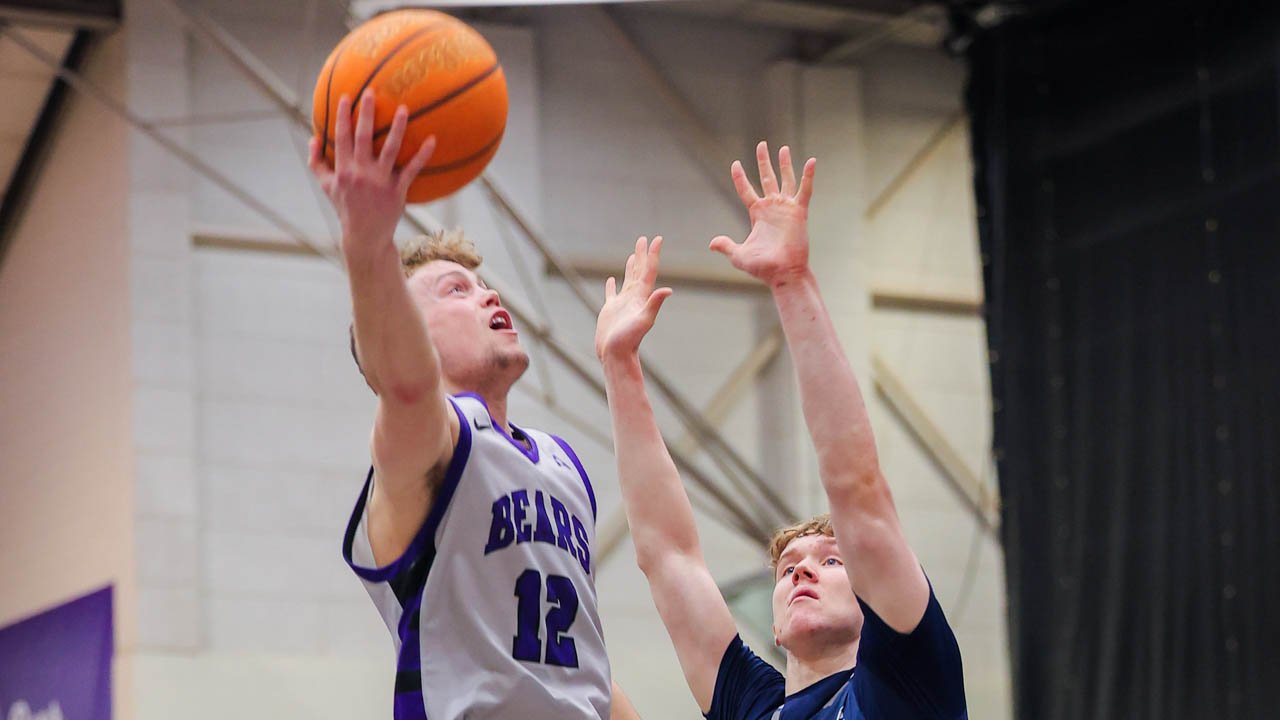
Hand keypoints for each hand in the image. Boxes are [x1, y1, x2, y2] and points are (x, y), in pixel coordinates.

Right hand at [308, 92, 434, 257]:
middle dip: (367, 113)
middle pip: (364, 137)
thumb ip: (317, 163)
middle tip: (373, 92)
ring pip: (390, 149)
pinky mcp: (397, 190)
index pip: (341, 137)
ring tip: (404, 108)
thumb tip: (311, 138)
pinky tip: (432, 139)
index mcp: (343, 170)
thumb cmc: (346, 207)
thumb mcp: (327, 187)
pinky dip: (422, 154)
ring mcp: (380, 181)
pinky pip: (412, 169)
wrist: (365, 235)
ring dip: (397, 127)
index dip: (342, 116)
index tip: (345, 96)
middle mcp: (361, 173)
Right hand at [595, 236, 672, 361]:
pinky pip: (611, 293)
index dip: (652, 255)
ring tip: (633, 255)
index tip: (657, 239)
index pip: (648, 271)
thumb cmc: (628, 341)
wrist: (615, 356)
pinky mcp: (611, 310)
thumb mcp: (643, 321)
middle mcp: (634, 298)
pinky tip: (611, 279)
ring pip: (627, 280)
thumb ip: (654, 304)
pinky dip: (612, 285)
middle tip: (643, 239)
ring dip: (630, 267)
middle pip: (639, 271)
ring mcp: (622, 303)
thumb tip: (669, 290)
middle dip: (642, 255)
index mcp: (642, 297)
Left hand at [709, 141, 815, 287]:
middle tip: (762, 144)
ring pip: (785, 180)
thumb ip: (726, 246)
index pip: (746, 190)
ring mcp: (786, 209)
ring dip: (784, 164)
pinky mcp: (799, 213)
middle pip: (767, 178)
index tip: (735, 164)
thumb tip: (712, 243)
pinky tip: (811, 161)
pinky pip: (805, 191)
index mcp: (757, 214)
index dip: (740, 178)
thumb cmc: (763, 268)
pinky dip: (808, 176)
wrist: (782, 274)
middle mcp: (772, 208)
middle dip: (764, 162)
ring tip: (783, 148)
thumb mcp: (739, 255)